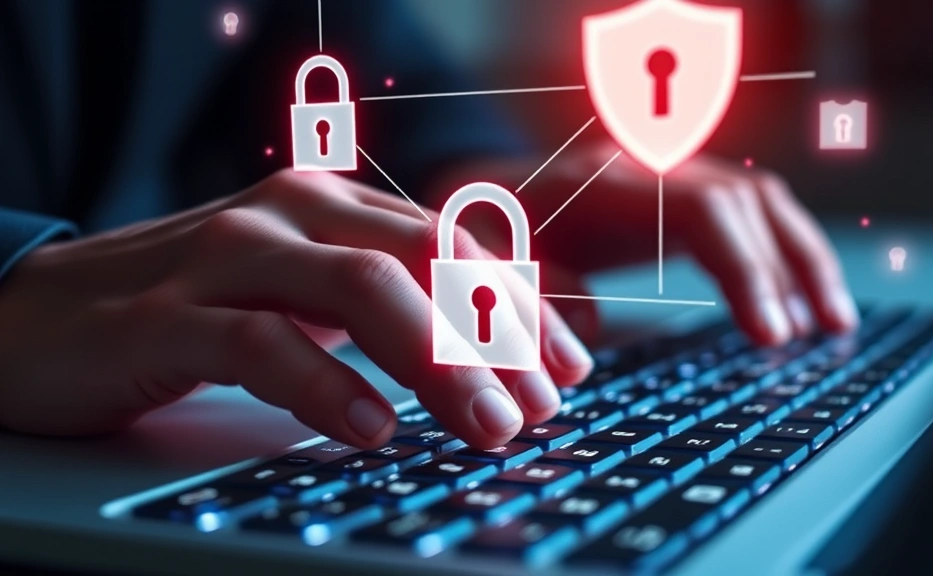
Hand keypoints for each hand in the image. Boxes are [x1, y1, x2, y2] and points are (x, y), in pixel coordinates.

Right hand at [0, 171, 593, 448]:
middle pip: (425, 260)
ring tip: (487, 427)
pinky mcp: (165, 316)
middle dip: (498, 336)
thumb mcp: (303, 295)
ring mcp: (227, 258)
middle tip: (542, 409)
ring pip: (360, 290)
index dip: (522, 307)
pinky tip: (372, 429)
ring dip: (438, 361)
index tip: (568, 370)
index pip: (455, 245)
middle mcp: (290, 214)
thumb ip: (385, 306)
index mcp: (332, 205)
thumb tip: (489, 351)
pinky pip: (263, 344)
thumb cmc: (190, 307)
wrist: (37, 313)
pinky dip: (326, 385)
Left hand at [441, 145, 858, 345]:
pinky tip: (799, 303)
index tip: (769, 335)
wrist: (480, 190)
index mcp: (603, 182)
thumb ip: (528, 293)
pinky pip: (746, 218)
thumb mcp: (486, 259)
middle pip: (744, 200)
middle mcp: (646, 170)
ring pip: (757, 202)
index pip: (700, 210)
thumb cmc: (483, 229)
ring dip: (800, 260)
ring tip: (833, 324)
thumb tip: (587, 338)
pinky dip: (779, 257)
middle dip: (786, 269)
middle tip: (810, 337)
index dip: (744, 268)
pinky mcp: (677, 200)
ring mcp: (667, 179)